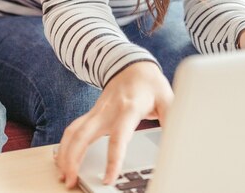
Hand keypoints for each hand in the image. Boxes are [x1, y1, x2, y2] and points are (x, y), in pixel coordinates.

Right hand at [56, 61, 172, 188]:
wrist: (133, 64)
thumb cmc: (151, 84)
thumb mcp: (167, 98)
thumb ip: (173, 118)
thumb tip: (180, 138)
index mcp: (129, 108)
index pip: (119, 137)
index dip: (112, 159)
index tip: (108, 179)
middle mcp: (108, 110)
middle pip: (84, 134)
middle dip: (74, 157)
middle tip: (71, 180)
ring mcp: (97, 111)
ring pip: (73, 131)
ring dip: (65, 153)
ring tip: (63, 176)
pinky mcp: (92, 114)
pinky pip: (73, 129)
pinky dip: (65, 145)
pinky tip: (63, 160)